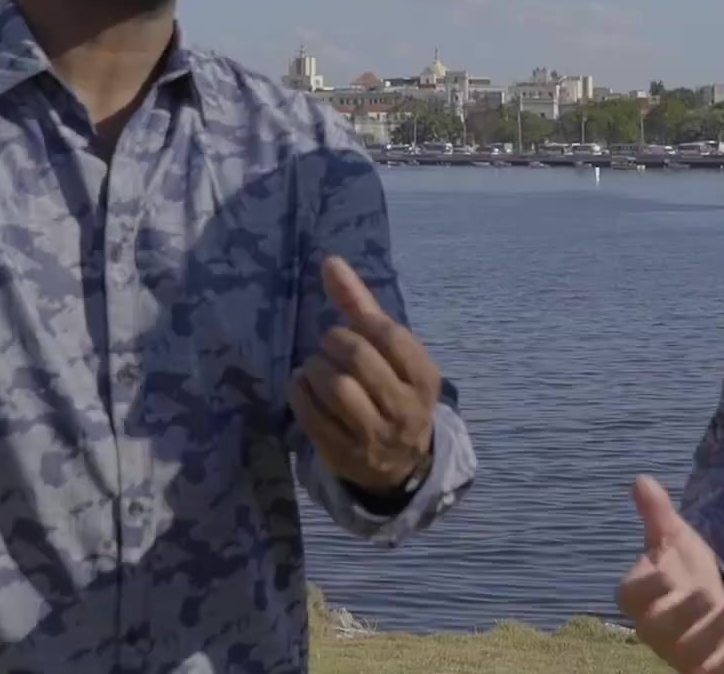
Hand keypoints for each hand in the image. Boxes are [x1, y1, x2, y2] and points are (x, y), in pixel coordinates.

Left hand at [289, 256, 440, 493]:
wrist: (400, 463)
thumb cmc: (393, 391)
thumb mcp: (391, 352)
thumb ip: (361, 306)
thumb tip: (330, 261)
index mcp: (424, 379)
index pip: (391, 336)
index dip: (362, 323)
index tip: (353, 327)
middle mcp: (405, 408)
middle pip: (360, 360)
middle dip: (335, 343)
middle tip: (330, 345)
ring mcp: (374, 435)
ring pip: (337, 388)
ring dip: (315, 368)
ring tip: (316, 366)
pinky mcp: (344, 454)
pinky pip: (312, 415)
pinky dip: (300, 392)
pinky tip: (303, 384)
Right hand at [615, 475, 723, 672]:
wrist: (708, 596)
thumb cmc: (682, 566)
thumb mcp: (673, 535)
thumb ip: (656, 511)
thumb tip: (641, 480)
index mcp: (639, 595)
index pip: (630, 597)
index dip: (646, 590)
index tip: (666, 573)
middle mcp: (653, 628)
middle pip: (658, 631)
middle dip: (685, 616)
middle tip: (710, 595)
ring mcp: (678, 651)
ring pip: (688, 656)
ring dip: (712, 638)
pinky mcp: (704, 668)